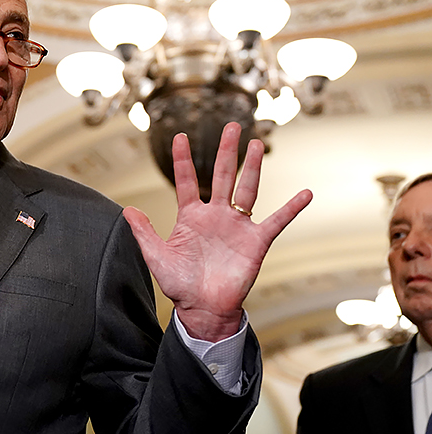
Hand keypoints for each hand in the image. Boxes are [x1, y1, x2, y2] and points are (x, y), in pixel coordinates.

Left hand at [123, 122, 311, 341]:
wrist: (202, 308)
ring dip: (252, 167)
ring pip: (246, 189)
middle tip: (232, 126)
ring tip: (256, 143)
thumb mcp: (156, 256)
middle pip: (222, 175)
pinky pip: (277, 221)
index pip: (186, 181)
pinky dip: (291, 208)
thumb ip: (143, 232)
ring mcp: (237, 226)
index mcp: (191, 216)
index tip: (180, 136)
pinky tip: (305, 193)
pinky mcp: (256, 241)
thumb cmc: (179, 284)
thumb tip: (128, 210)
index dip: (183, 159)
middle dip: (227, 151)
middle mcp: (216, 215)